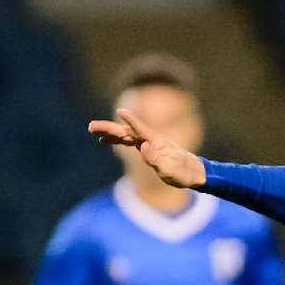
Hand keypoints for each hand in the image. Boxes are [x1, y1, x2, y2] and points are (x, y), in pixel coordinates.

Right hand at [87, 108, 206, 187]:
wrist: (193, 172)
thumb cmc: (183, 173)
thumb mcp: (171, 170)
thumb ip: (157, 159)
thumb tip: (143, 146)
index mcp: (157, 142)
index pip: (141, 129)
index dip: (131, 121)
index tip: (121, 111)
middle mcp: (150, 140)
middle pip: (127, 131)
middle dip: (109, 128)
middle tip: (91, 127)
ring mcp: (147, 143)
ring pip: (125, 134)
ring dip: (109, 132)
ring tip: (93, 131)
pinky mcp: (146, 148)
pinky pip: (127, 141)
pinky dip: (116, 140)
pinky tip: (104, 141)